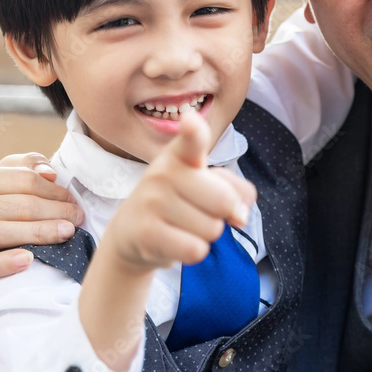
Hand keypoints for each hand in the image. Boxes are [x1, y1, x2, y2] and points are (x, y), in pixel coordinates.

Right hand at [0, 153, 84, 321]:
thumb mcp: (1, 188)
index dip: (53, 190)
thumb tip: (50, 172)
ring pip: (0, 232)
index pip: (23, 179)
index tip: (73, 201)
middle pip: (17, 205)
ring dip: (39, 232)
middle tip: (77, 218)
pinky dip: (5, 263)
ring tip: (67, 234)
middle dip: (54, 211)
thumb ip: (25, 170)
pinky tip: (29, 260)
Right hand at [100, 113, 256, 274]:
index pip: (191, 139)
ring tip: (182, 226)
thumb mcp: (208, 186)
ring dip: (205, 235)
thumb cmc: (180, 202)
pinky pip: (196, 249)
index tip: (190, 120)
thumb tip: (239, 216)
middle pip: (223, 201)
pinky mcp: (146, 234)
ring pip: (212, 229)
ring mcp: (151, 202)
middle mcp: (162, 172)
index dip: (193, 130)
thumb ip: (236, 190)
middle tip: (200, 212)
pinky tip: (174, 242)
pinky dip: (194, 251)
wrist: (131, 234)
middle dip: (223, 215)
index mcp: (180, 154)